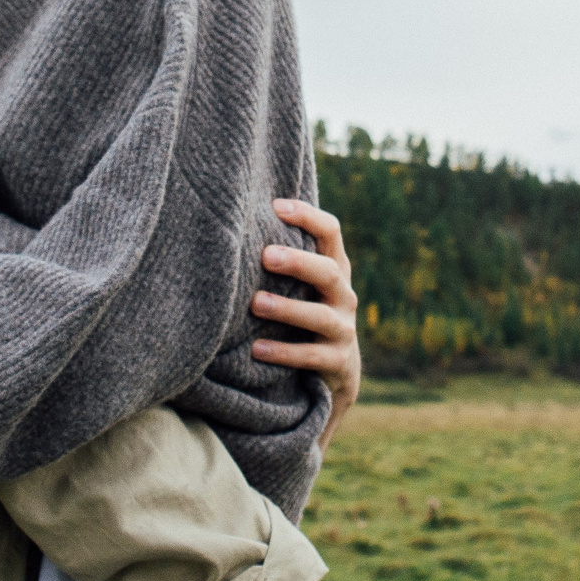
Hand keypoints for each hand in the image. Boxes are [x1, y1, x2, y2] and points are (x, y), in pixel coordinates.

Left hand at [251, 198, 359, 447]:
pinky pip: (311, 356)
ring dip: (287, 308)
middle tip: (266, 256)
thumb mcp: (303, 286)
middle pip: (328, 271)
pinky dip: (284, 352)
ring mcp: (343, 330)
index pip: (330, 233)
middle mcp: (343, 296)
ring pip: (319, 315)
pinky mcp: (337, 362)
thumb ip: (283, 260)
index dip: (308, 216)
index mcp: (334, 269)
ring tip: (256, 303)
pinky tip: (257, 349)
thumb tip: (236, 220)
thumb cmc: (304, 316)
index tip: (276, 206)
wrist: (336, 374)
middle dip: (298, 262)